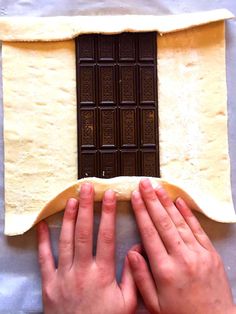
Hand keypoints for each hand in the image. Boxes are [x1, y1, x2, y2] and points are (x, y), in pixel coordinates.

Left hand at [37, 183, 136, 313]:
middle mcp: (82, 271)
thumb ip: (133, 276)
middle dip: (86, 207)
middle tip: (87, 188)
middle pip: (84, 232)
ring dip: (69, 218)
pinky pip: (44, 258)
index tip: (109, 196)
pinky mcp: (49, 283)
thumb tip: (137, 250)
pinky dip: (43, 240)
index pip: (106, 236)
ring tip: (72, 200)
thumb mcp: (127, 303)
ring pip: (66, 240)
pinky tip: (43, 225)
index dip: (108, 214)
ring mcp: (64, 276)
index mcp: (103, 274)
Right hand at [128, 178, 235, 313]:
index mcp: (165, 270)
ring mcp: (198, 254)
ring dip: (167, 202)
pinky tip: (179, 201)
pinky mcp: (210, 253)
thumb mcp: (154, 304)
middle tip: (144, 183)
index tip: (135, 197)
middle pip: (163, 222)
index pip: (149, 233)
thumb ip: (141, 277)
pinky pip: (197, 229)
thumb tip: (131, 252)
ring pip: (179, 222)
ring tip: (158, 188)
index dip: (141, 212)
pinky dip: (187, 214)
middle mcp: (182, 257)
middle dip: (152, 200)